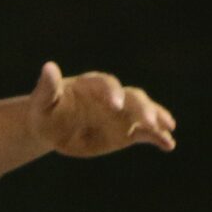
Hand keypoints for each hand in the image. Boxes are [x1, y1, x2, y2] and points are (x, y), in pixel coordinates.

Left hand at [28, 62, 175, 158]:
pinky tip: (169, 144)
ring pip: (144, 111)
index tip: (116, 105)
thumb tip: (49, 66)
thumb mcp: (41, 102)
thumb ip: (47, 87)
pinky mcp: (127, 131)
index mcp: (92, 86)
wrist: (53, 128)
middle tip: (148, 120)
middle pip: (133, 97)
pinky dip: (158, 136)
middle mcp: (112, 96)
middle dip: (142, 107)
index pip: (106, 84)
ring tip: (169, 127)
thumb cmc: (45, 112)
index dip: (112, 92)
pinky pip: (146, 132)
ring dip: (156, 118)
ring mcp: (122, 113)